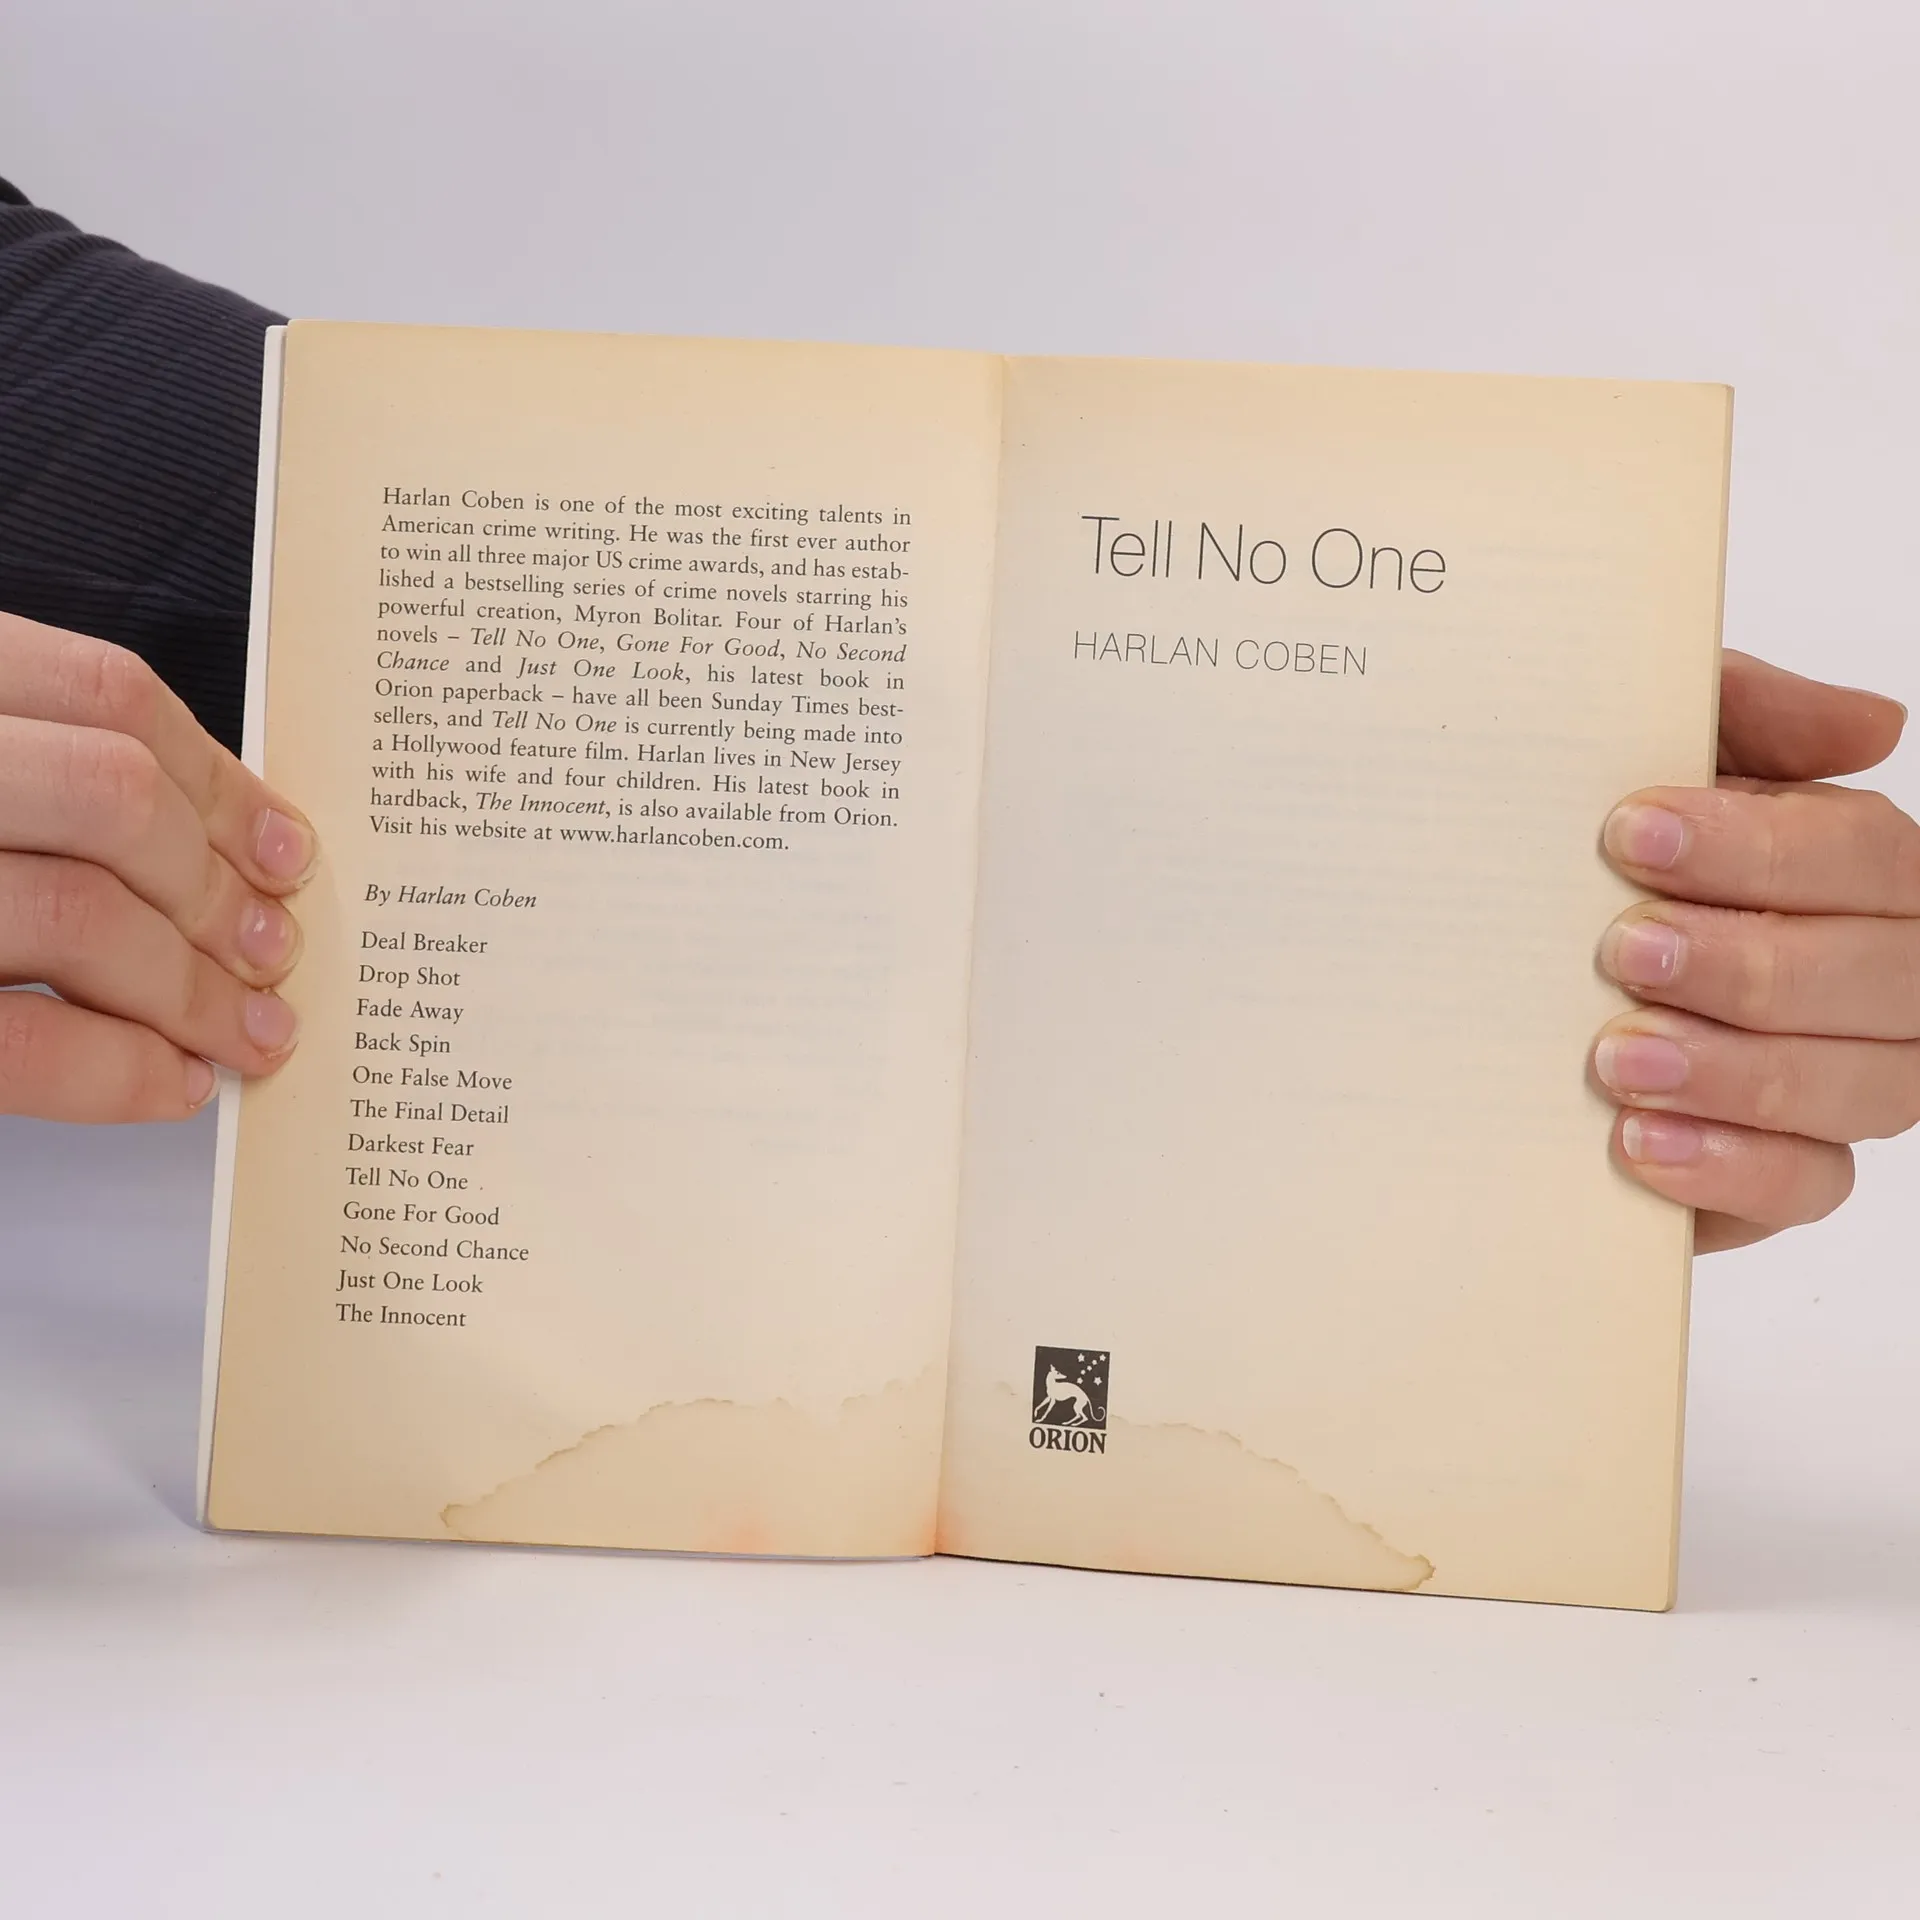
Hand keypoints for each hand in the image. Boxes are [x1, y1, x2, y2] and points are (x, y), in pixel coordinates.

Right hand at [0, 612, 316, 1121]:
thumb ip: (20, 756)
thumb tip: (204, 826)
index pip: (103, 692)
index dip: (220, 778)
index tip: (281, 844)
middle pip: (115, 801)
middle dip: (218, 889)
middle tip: (273, 949)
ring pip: (82, 916)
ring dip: (194, 989)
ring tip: (249, 1029)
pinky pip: (19, 1040)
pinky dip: (119, 1071)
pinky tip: (170, 1083)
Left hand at [1593, 650, 1914, 1250]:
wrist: (1496, 976)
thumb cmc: (1593, 855)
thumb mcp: (1644, 751)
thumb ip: (1749, 717)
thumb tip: (1873, 725)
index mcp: (1859, 871)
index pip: (1865, 856)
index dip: (1758, 849)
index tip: (1632, 836)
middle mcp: (1878, 976)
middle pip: (1875, 975)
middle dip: (1744, 964)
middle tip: (1623, 953)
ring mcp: (1846, 1078)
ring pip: (1856, 1086)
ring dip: (1731, 1071)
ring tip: (1615, 1057)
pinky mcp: (1789, 1168)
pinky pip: (1809, 1183)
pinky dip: (1730, 1166)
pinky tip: (1639, 1144)